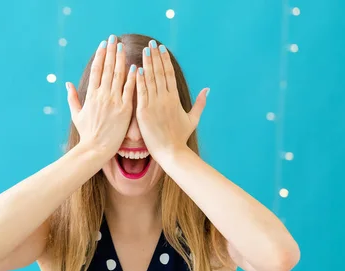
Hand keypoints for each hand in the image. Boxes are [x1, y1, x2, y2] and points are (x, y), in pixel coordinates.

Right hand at [66, 35, 136, 157]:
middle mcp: (102, 96)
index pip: (96, 70)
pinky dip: (132, 78)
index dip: (100, 56)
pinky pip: (130, 90)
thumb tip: (68, 84)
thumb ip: (72, 98)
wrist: (96, 149)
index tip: (103, 45)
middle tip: (114, 38)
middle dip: (111, 52)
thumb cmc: (87, 134)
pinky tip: (136, 67)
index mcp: (91, 95)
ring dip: (121, 60)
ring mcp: (114, 102)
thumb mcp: (76, 115)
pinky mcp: (125, 110)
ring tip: (123, 47)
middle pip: (107, 68)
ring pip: (118, 76)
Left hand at [135, 40, 208, 156]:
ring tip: (144, 51)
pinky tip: (137, 69)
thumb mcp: (193, 119)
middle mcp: (165, 98)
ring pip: (150, 79)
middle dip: (155, 57)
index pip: (169, 74)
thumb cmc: (180, 138)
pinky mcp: (144, 112)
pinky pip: (141, 92)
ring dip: (147, 63)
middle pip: (160, 73)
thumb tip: (207, 89)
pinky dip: (139, 80)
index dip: (165, 60)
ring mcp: (154, 104)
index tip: (161, 49)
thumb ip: (200, 103)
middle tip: (151, 44)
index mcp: (175, 98)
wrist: (171, 152)